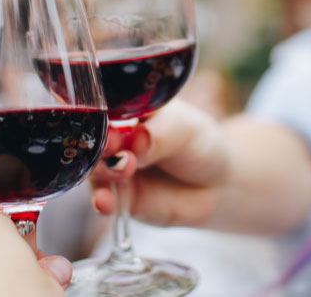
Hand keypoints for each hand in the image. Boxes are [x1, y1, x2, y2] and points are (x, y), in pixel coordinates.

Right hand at [91, 100, 310, 233]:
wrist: (216, 184)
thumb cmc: (199, 144)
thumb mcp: (185, 131)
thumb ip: (159, 136)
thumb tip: (137, 140)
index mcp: (127, 110)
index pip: (104, 106)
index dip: (104, 114)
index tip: (112, 122)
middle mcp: (115, 137)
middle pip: (95, 138)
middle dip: (102, 143)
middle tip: (117, 146)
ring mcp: (114, 167)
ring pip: (95, 168)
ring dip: (103, 170)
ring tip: (123, 169)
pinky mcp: (119, 196)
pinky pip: (103, 199)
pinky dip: (101, 201)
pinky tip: (105, 203)